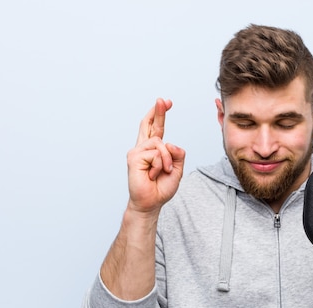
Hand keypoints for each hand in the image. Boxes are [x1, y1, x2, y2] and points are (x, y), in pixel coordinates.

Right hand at [126, 98, 185, 213]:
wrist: (150, 203)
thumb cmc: (161, 188)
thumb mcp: (176, 169)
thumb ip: (177, 154)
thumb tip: (170, 143)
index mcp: (153, 150)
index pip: (156, 129)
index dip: (159, 115)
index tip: (165, 102)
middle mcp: (143, 148)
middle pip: (149, 125)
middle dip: (158, 112)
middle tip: (162, 100)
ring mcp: (137, 151)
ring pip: (161, 144)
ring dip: (167, 160)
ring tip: (162, 172)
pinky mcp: (134, 157)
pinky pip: (156, 153)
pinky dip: (160, 164)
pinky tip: (152, 174)